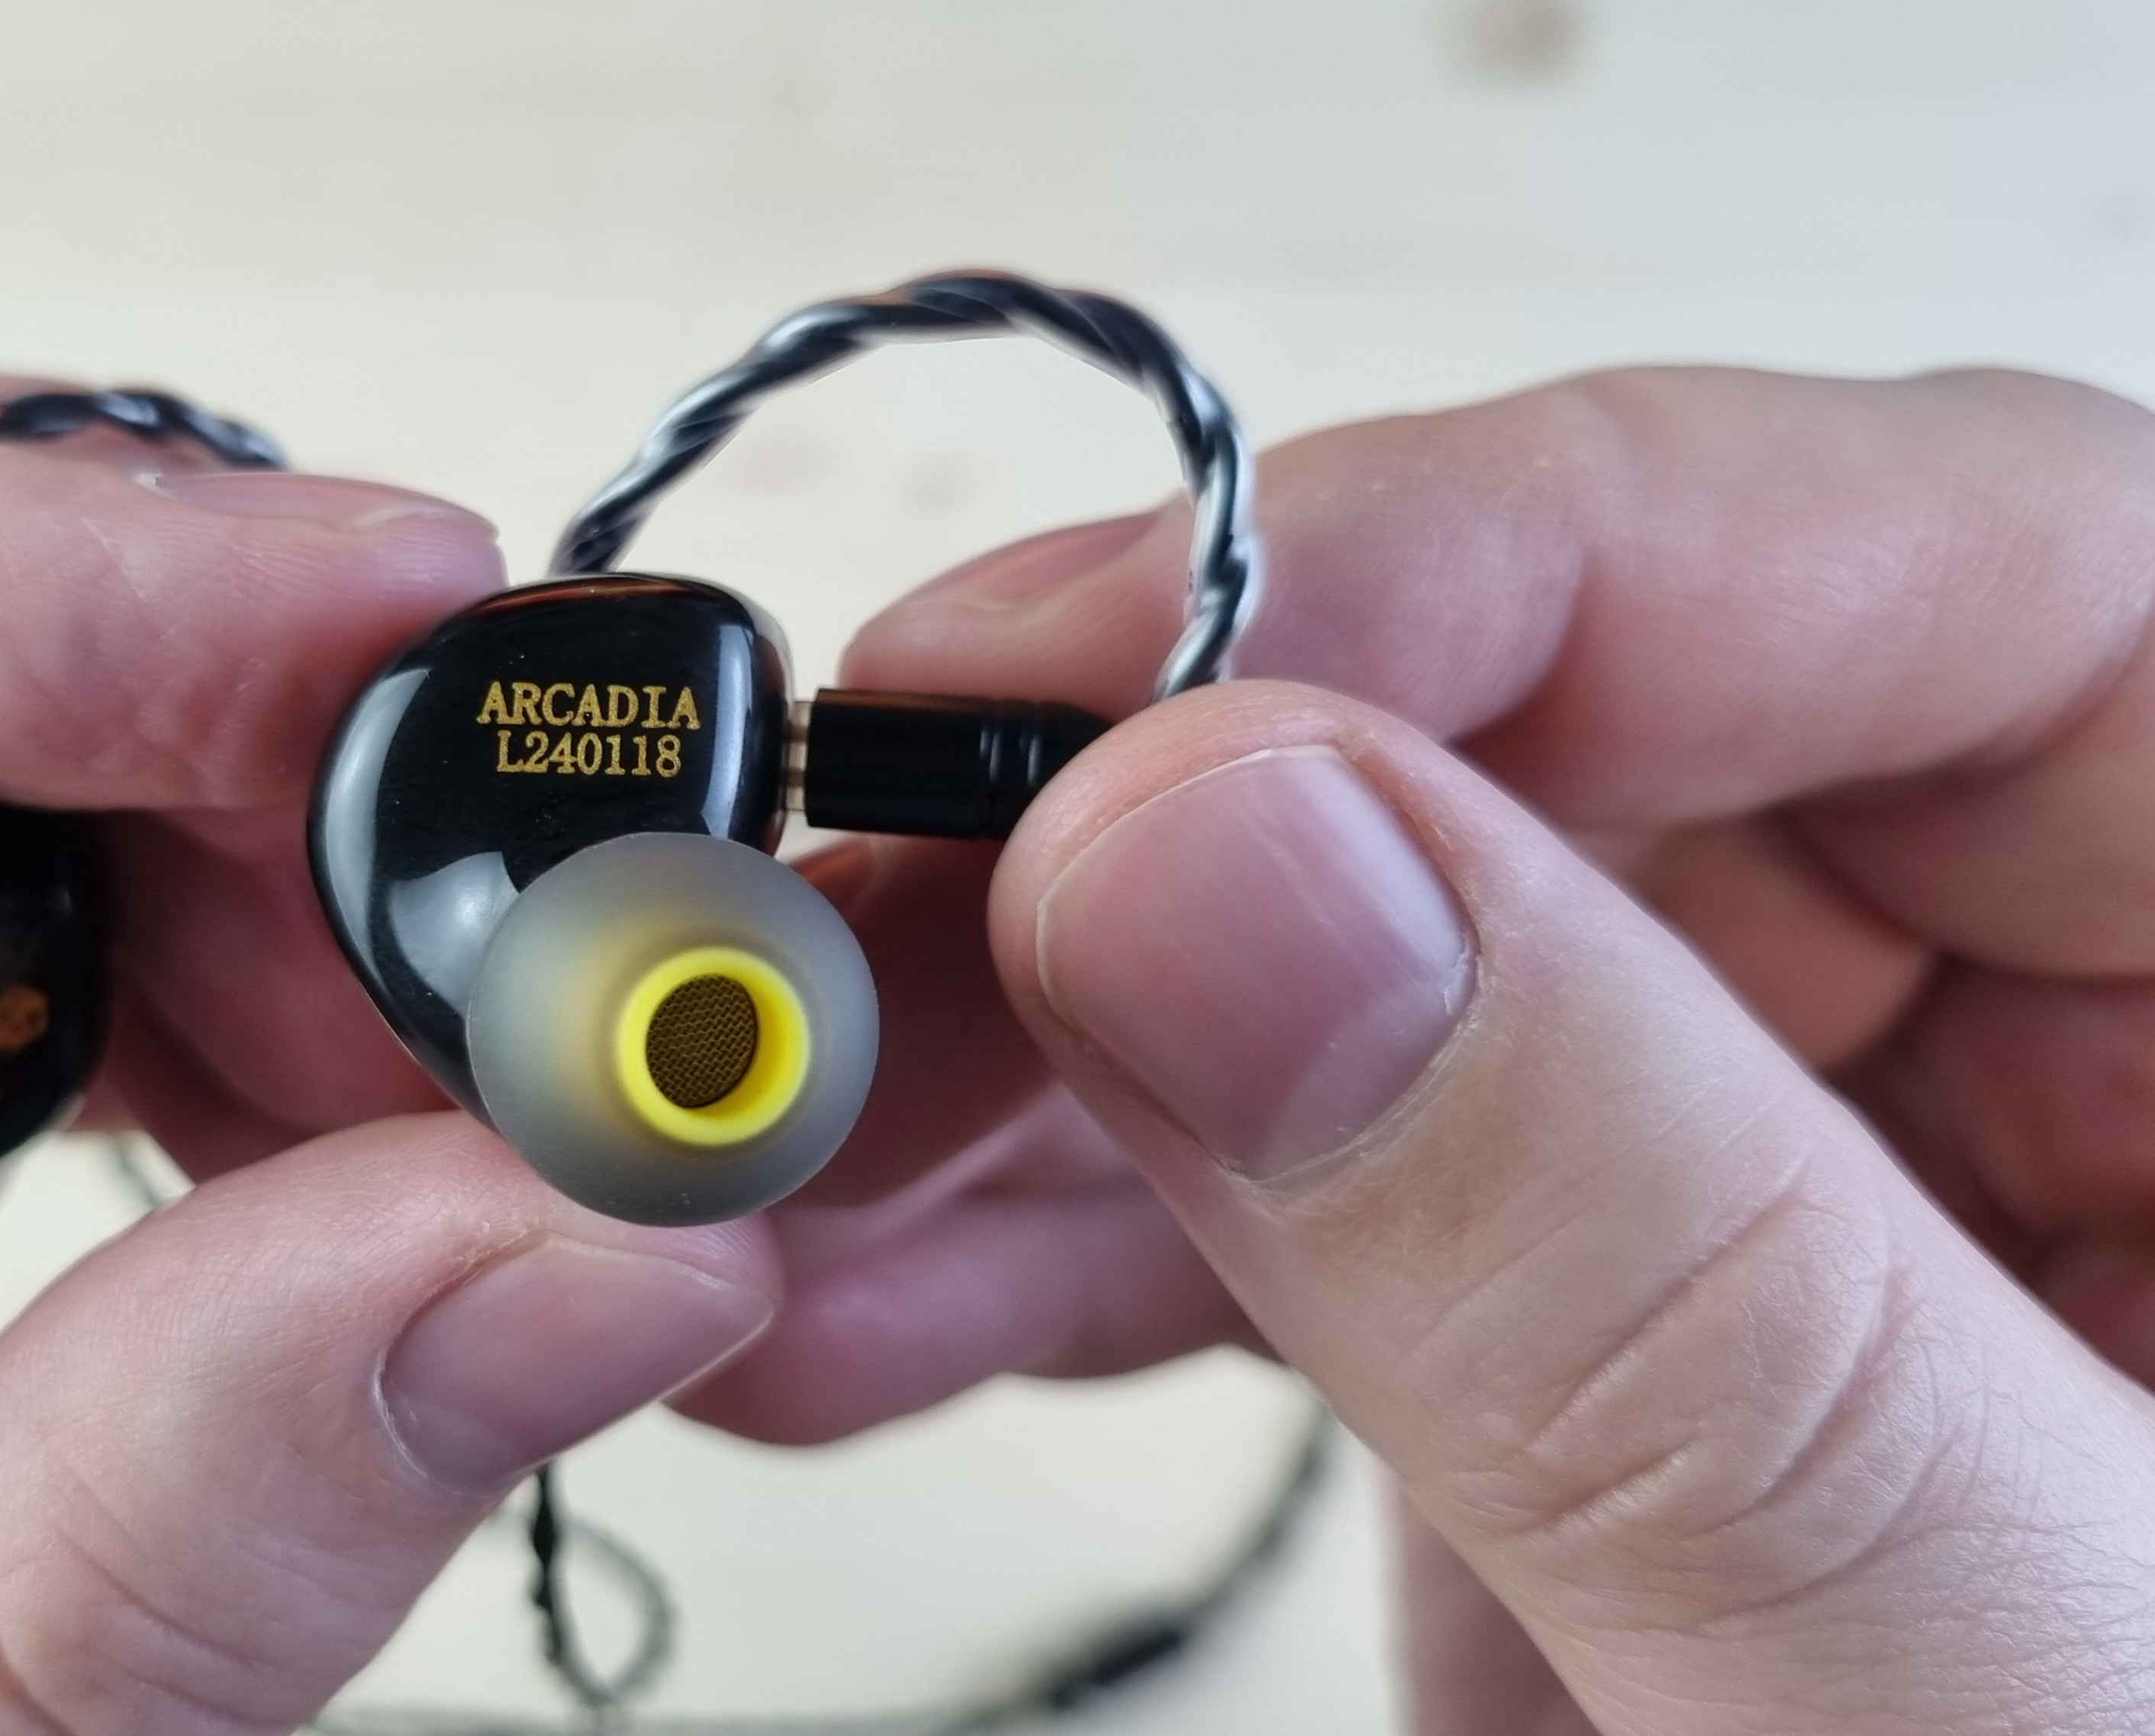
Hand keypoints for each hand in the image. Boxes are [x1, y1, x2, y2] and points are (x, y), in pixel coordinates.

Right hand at [689, 368, 2154, 1730]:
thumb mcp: (2000, 1702)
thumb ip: (1643, 1284)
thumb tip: (1218, 852)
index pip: (1960, 566)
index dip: (1506, 554)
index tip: (1110, 672)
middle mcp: (2090, 1030)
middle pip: (1605, 741)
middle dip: (1176, 819)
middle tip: (855, 915)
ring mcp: (1823, 1188)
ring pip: (1399, 955)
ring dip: (1053, 1043)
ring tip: (789, 1143)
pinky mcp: (1622, 1345)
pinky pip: (1326, 1183)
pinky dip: (1076, 1233)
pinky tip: (886, 1288)